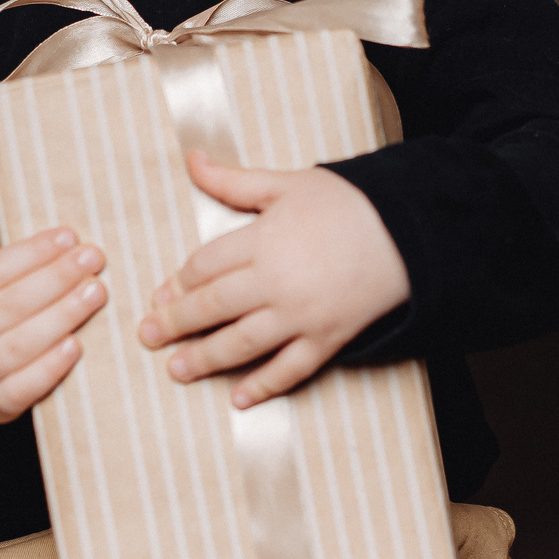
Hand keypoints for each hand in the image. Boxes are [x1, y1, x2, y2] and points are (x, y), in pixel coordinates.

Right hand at [0, 165, 108, 425]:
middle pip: (6, 308)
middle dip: (54, 281)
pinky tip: (77, 347)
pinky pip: (21, 391)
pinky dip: (49, 370)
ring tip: (97, 293)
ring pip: (17, 347)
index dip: (28, 254)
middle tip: (94, 258)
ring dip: (60, 319)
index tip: (67, 235)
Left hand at [138, 152, 408, 407]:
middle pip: (212, 307)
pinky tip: (239, 399)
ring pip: (241, 344)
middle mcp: (275, 283)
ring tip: (176, 370)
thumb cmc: (349, 203)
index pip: (205, 267)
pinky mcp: (328, 338)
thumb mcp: (287, 183)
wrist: (410, 232)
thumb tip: (192, 160)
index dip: (178, 283)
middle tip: (147, 337)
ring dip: (204, 359)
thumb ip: (235, 181)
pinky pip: (290, 369)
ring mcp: (301, 315)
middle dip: (176, 324)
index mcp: (261, 241)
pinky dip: (264, 386)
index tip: (160, 294)